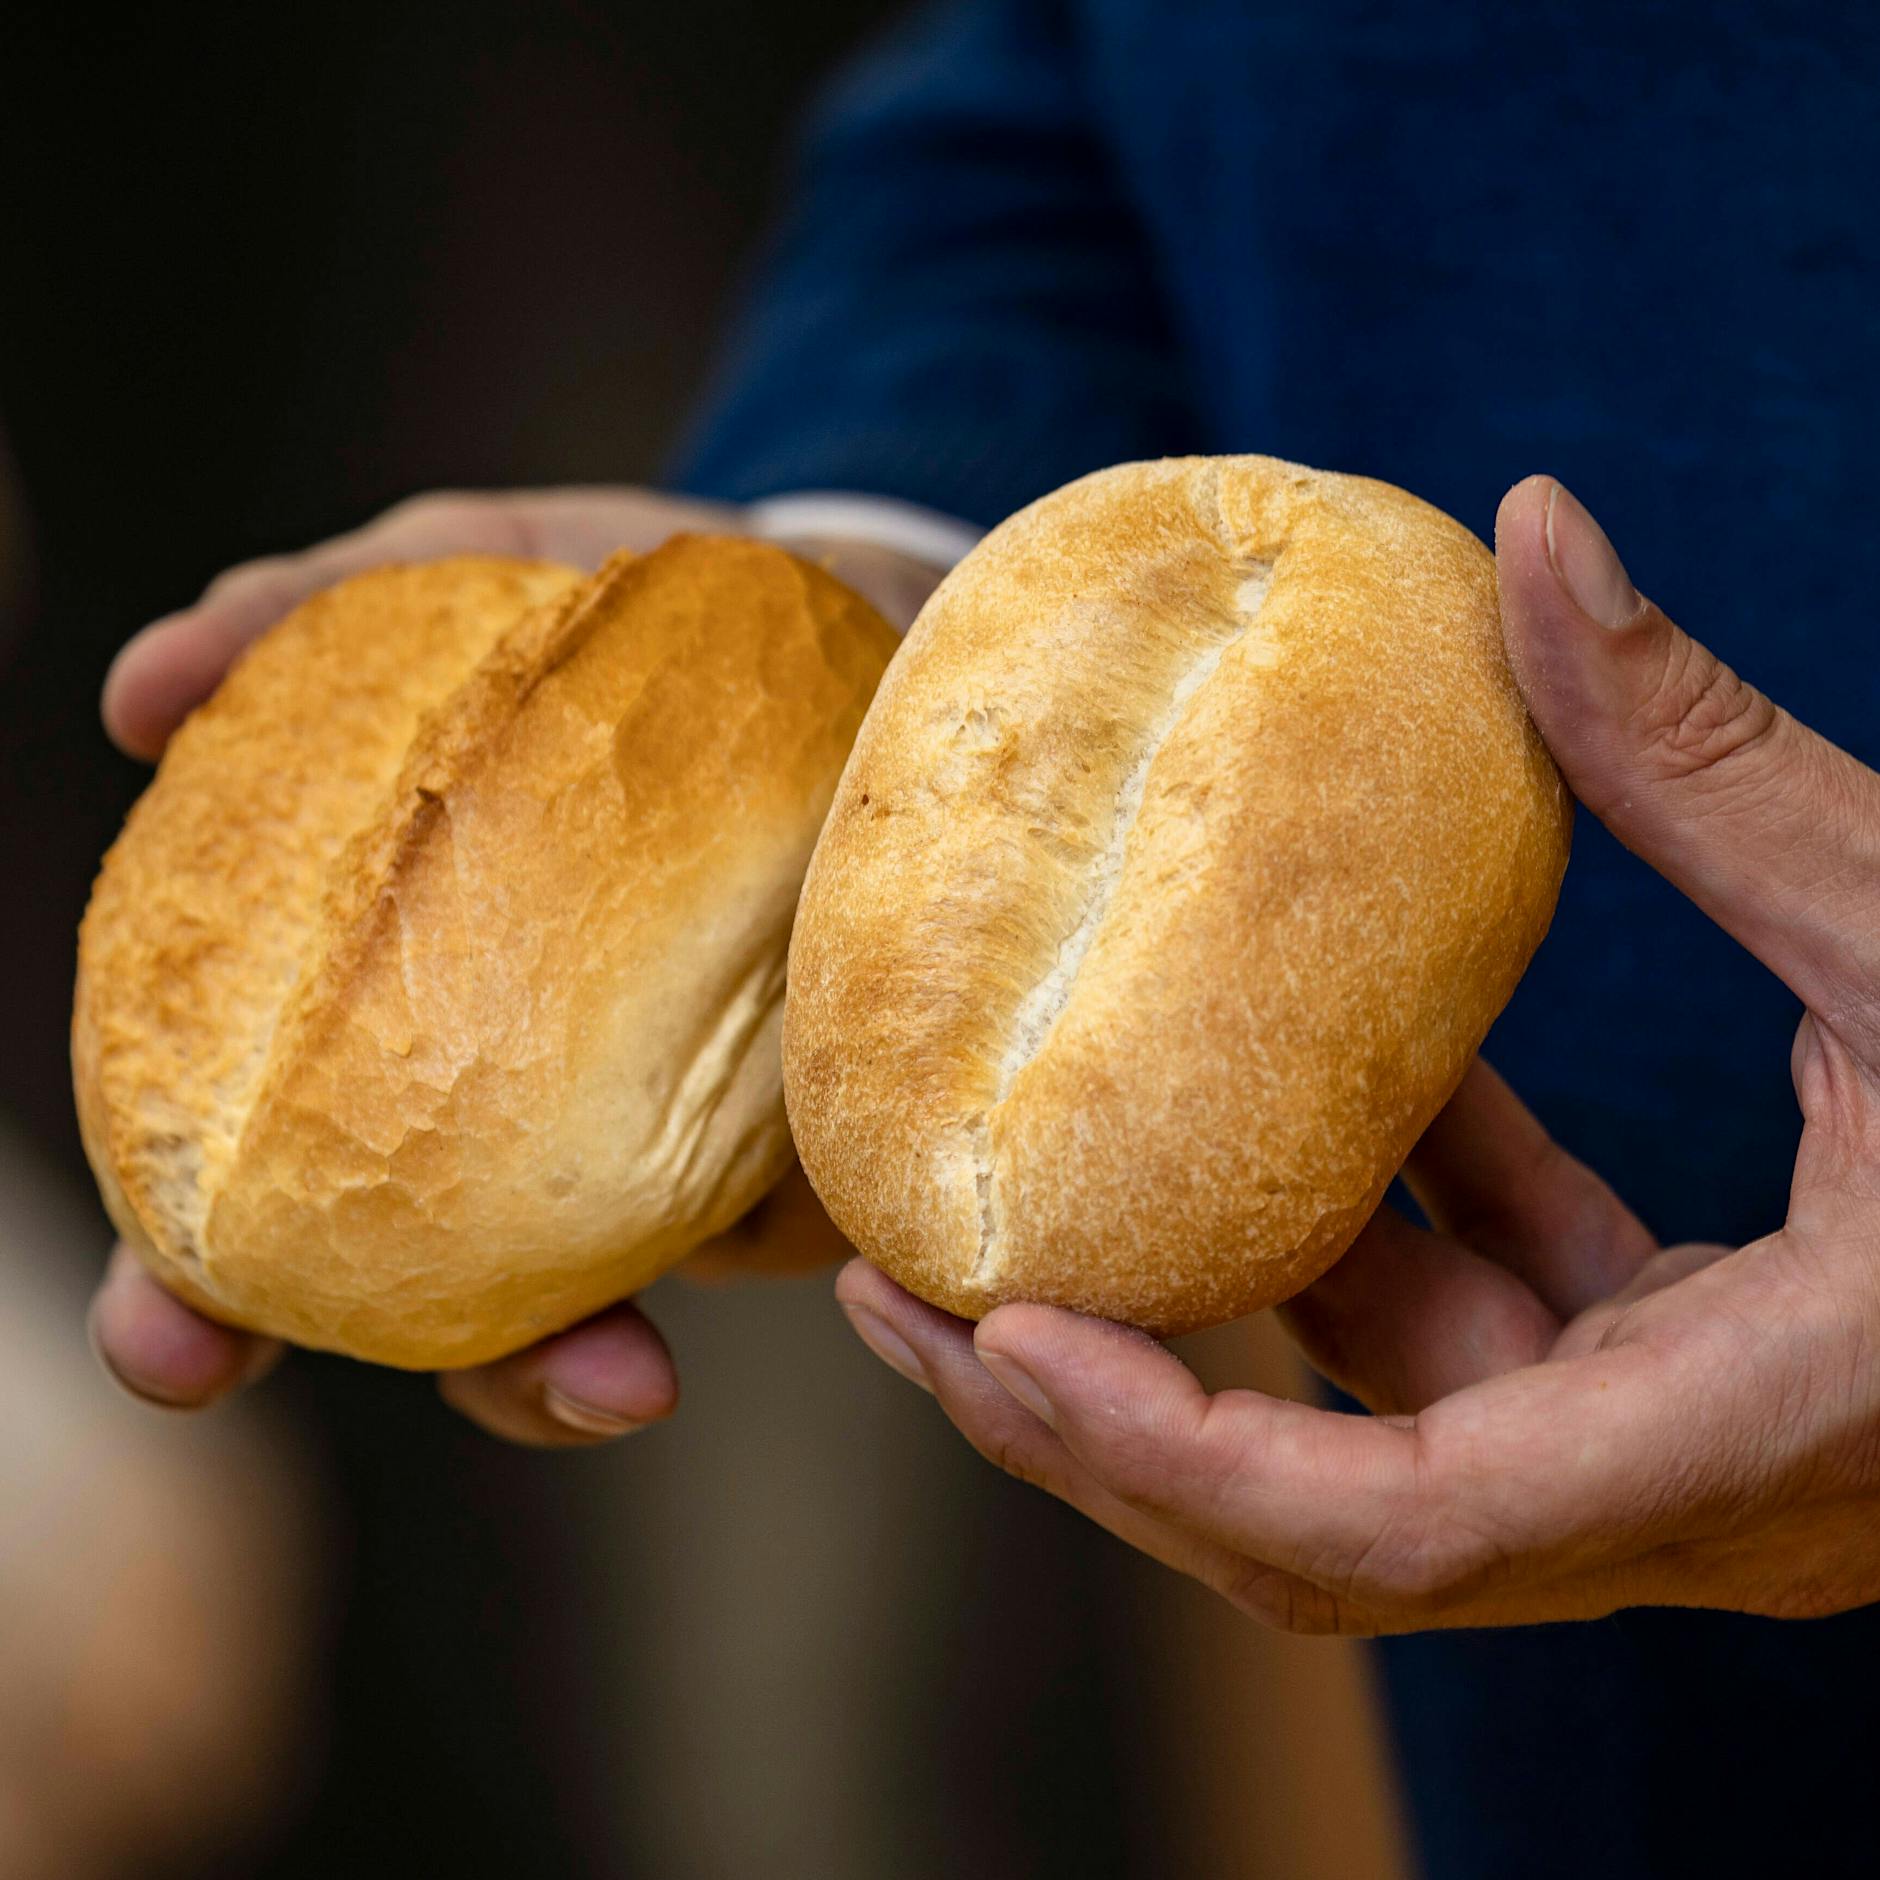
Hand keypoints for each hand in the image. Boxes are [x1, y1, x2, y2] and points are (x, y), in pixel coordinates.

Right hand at [92, 485, 933, 1441]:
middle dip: (429, 1376)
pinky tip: (789, 1242)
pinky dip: (776, 1249)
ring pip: (603, 1303)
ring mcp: (676, 1137)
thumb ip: (313, 621)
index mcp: (406, 1020)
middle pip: (437, 1298)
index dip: (192, 1287)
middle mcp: (530, 1108)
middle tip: (446, 1400)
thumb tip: (140, 693)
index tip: (169, 1346)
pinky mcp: (817, 1128)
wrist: (866, 618)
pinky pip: (790, 1223)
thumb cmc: (635, 613)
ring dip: (578, 1368)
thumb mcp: (474, 571)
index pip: (274, 1187)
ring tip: (626, 1375)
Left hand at [837, 474, 1879, 1629]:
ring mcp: (1683, 1453)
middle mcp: (1691, 1489)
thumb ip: (1721, 758)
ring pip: (1386, 1417)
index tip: (1000, 1342)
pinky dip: (1386, 1223)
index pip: (1403, 1522)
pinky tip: (1317, 1104)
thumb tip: (1535, 530)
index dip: (1180, 1453)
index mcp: (1756, 1433)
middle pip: (1322, 1518)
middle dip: (1102, 1418)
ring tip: (1020, 1182)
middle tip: (903, 1295)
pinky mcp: (1692, 1377)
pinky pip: (1489, 1322)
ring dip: (1215, 1304)